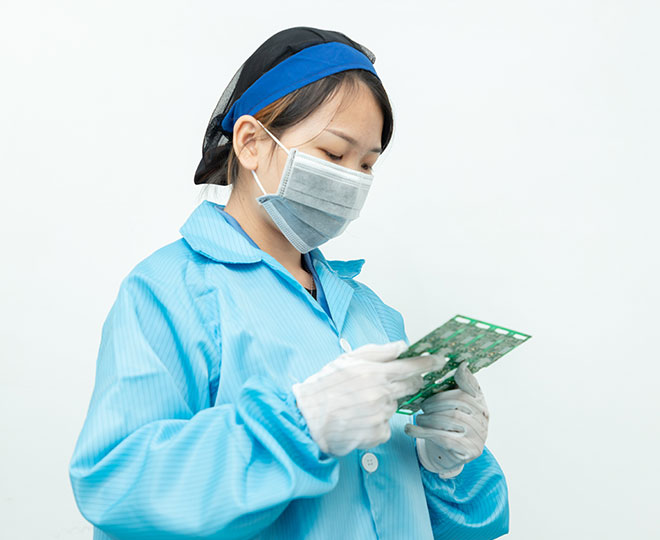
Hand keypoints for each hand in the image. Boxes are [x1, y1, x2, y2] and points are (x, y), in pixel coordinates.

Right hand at [292, 341, 442, 456]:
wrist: (307, 418)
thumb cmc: (323, 387)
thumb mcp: (347, 359)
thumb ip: (378, 352)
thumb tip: (401, 346)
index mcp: (376, 373)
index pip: (412, 366)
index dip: (429, 363)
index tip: (440, 361)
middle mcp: (382, 394)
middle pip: (411, 386)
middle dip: (409, 382)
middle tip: (390, 382)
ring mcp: (381, 415)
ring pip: (394, 406)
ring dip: (385, 402)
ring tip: (360, 403)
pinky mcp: (377, 434)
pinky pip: (385, 426)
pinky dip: (376, 423)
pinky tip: (359, 419)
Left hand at [404, 361, 488, 478]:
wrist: (447, 455)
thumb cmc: (447, 425)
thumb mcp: (452, 404)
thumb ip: (457, 386)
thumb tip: (462, 365)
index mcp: (480, 403)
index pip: (471, 387)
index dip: (461, 379)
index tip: (448, 372)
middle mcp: (483, 418)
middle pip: (458, 402)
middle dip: (436, 402)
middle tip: (422, 405)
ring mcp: (479, 435)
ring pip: (450, 419)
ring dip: (428, 417)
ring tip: (419, 418)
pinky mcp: (469, 450)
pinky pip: (444, 438)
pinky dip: (423, 432)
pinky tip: (410, 429)